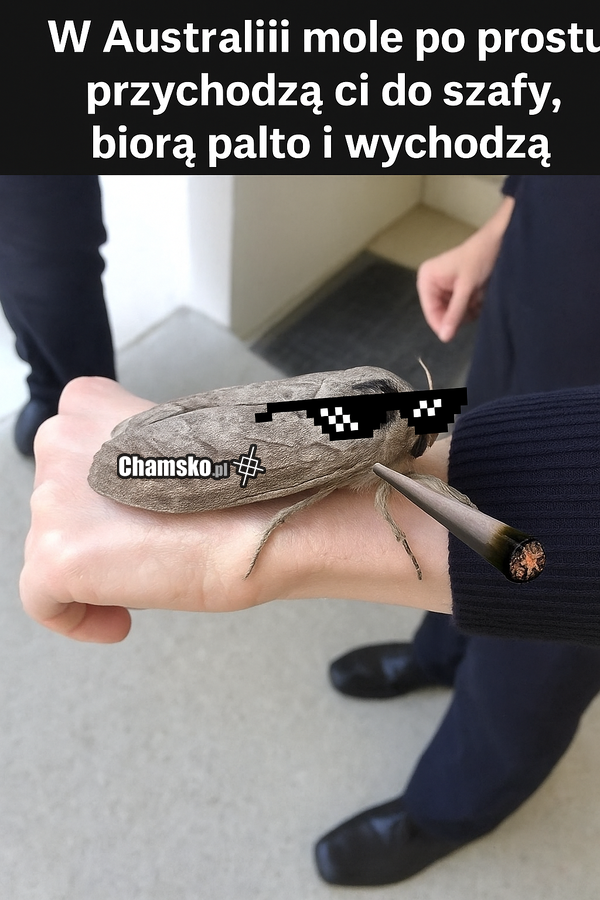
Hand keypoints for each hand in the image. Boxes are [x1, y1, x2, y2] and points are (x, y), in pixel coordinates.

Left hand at [20, 378, 451, 642]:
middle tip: (153, 545)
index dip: (96, 494)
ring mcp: (53, 498)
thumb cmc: (247, 485)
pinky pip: (43, 601)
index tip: (129, 518)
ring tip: (155, 571)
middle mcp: (58, 442)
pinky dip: (77, 618)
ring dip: (96, 568)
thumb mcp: (177, 446)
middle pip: (57, 504)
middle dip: (98, 530)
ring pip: (51, 549)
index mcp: (86, 406)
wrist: (272, 516)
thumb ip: (133, 453)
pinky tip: (119, 622)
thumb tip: (124, 495)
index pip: (65, 455)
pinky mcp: (58, 555)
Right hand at [417, 196, 514, 341]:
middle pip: (440, 313)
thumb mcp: (466, 288)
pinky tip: (479, 298)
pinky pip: (460, 309)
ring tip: (478, 299)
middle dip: (457, 315)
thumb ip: (454, 313)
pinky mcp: (456, 291)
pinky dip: (471, 308)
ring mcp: (444, 288)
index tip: (455, 334)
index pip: (430, 311)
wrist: (498, 242)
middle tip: (473, 308)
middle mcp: (431, 284)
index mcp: (427, 279)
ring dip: (466, 311)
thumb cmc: (479, 258)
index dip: (442, 324)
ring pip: (452, 313)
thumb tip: (444, 338)